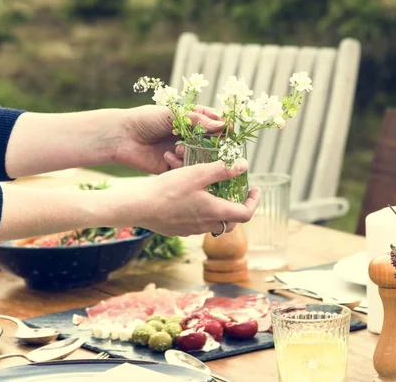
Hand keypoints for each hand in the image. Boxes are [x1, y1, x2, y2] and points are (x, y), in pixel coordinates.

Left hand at [116, 104, 225, 173]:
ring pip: (199, 158)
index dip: (222, 128)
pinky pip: (185, 169)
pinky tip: (168, 156)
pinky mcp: (171, 166)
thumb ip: (197, 120)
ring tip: (178, 148)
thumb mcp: (172, 115)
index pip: (213, 124)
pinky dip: (180, 164)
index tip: (229, 131)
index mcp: (188, 121)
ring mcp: (180, 152)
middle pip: (211, 144)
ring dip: (193, 154)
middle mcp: (187, 137)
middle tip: (213, 147)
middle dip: (211, 146)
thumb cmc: (145, 119)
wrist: (121, 136)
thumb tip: (222, 126)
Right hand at [119, 159, 259, 236]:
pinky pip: (197, 223)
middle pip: (231, 222)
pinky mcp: (178, 230)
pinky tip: (190, 198)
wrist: (140, 206)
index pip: (246, 214)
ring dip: (219, 210)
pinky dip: (201, 212)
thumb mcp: (197, 173)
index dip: (254, 201)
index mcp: (215, 212)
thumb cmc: (168, 189)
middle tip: (235, 191)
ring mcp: (191, 230)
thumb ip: (221, 170)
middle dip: (237, 207)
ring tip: (213, 193)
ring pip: (213, 223)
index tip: (255, 189)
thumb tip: (243, 166)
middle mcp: (206, 225)